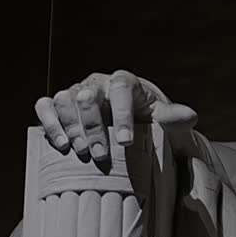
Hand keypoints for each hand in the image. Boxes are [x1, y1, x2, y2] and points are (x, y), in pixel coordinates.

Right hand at [34, 71, 196, 164]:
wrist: (128, 122)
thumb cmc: (147, 119)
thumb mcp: (163, 119)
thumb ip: (174, 118)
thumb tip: (190, 116)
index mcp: (124, 81)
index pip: (121, 89)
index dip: (122, 114)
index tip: (126, 141)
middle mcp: (97, 83)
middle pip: (88, 96)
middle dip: (94, 128)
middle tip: (101, 155)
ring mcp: (76, 92)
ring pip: (64, 100)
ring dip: (70, 126)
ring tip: (80, 151)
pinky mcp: (59, 105)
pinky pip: (45, 106)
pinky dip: (48, 122)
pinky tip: (60, 143)